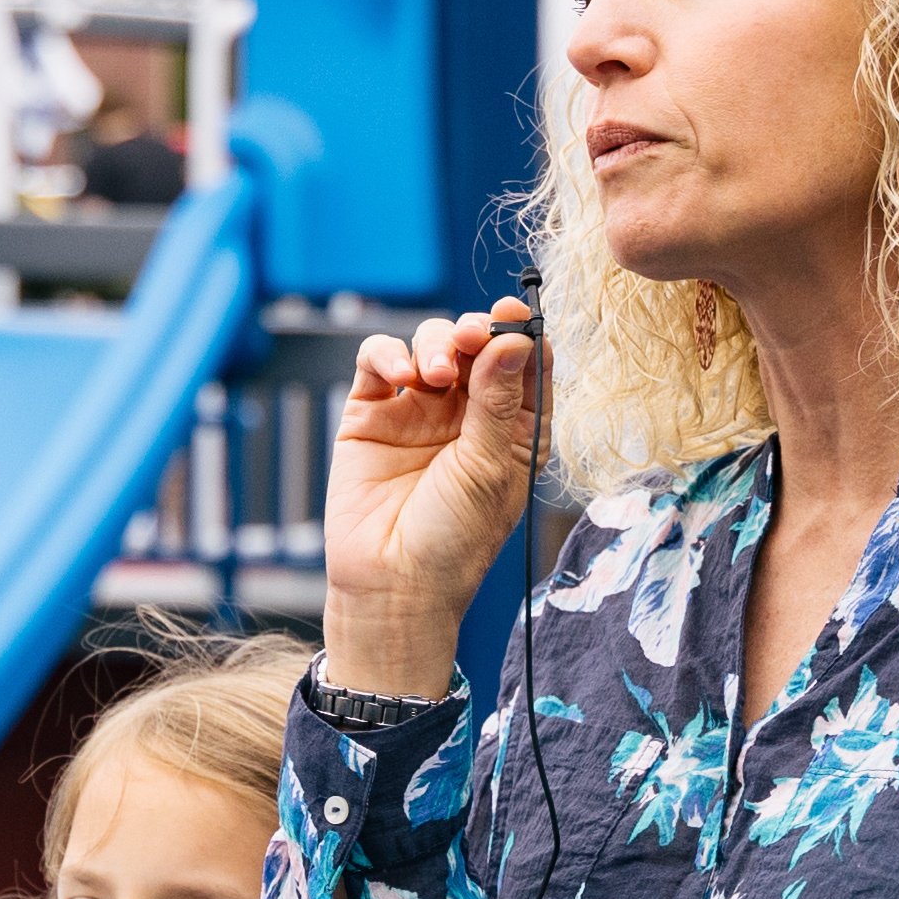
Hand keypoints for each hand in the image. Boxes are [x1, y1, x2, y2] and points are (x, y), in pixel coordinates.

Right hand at [321, 298, 543, 701]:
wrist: (391, 583)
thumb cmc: (453, 539)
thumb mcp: (490, 467)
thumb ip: (499, 400)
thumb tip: (516, 338)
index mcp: (515, 427)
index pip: (526, 363)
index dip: (523, 332)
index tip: (516, 315)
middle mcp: (469, 412)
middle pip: (477, 343)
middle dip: (475, 332)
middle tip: (471, 338)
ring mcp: (419, 408)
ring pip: (431, 342)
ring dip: (436, 343)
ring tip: (435, 375)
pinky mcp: (372, 412)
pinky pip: (380, 361)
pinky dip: (388, 354)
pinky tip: (399, 375)